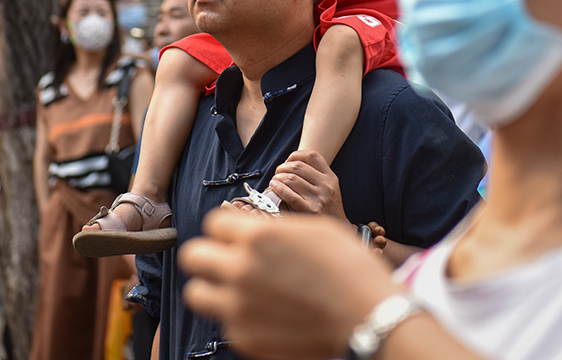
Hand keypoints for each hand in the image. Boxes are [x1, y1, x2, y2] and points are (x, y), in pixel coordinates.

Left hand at [179, 209, 400, 359]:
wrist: (368, 316)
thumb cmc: (348, 267)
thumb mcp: (312, 228)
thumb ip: (271, 228)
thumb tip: (249, 230)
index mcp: (257, 236)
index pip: (212, 223)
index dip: (227, 229)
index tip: (237, 237)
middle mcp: (241, 269)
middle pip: (193, 256)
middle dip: (209, 255)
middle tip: (227, 261)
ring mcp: (239, 307)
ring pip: (196, 293)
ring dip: (213, 288)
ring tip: (236, 290)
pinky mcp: (244, 338)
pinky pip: (224, 322)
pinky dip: (237, 317)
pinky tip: (264, 314)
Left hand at [269, 150, 346, 220]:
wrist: (337, 229)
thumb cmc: (328, 209)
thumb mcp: (329, 187)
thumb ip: (315, 176)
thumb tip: (291, 165)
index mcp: (330, 177)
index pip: (312, 156)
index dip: (296, 154)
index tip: (288, 160)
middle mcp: (326, 186)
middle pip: (298, 166)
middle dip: (283, 167)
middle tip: (278, 172)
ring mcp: (319, 198)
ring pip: (291, 179)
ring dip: (278, 177)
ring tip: (274, 180)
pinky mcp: (310, 210)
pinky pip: (289, 195)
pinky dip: (278, 188)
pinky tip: (274, 187)